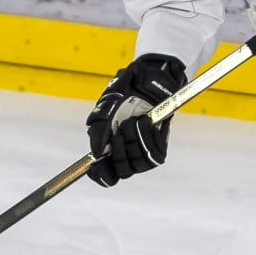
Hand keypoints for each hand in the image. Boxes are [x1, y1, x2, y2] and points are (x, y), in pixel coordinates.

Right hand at [86, 54, 187, 186]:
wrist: (150, 79)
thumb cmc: (125, 90)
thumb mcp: (107, 105)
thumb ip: (99, 128)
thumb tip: (96, 151)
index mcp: (109, 147)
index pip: (105, 174)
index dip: (101, 175)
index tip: (97, 167)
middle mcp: (126, 152)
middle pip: (123, 171)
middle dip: (119, 153)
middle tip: (118, 134)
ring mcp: (143, 151)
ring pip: (138, 163)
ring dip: (134, 141)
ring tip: (134, 121)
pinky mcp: (158, 146)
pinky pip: (154, 154)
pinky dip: (148, 138)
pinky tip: (146, 121)